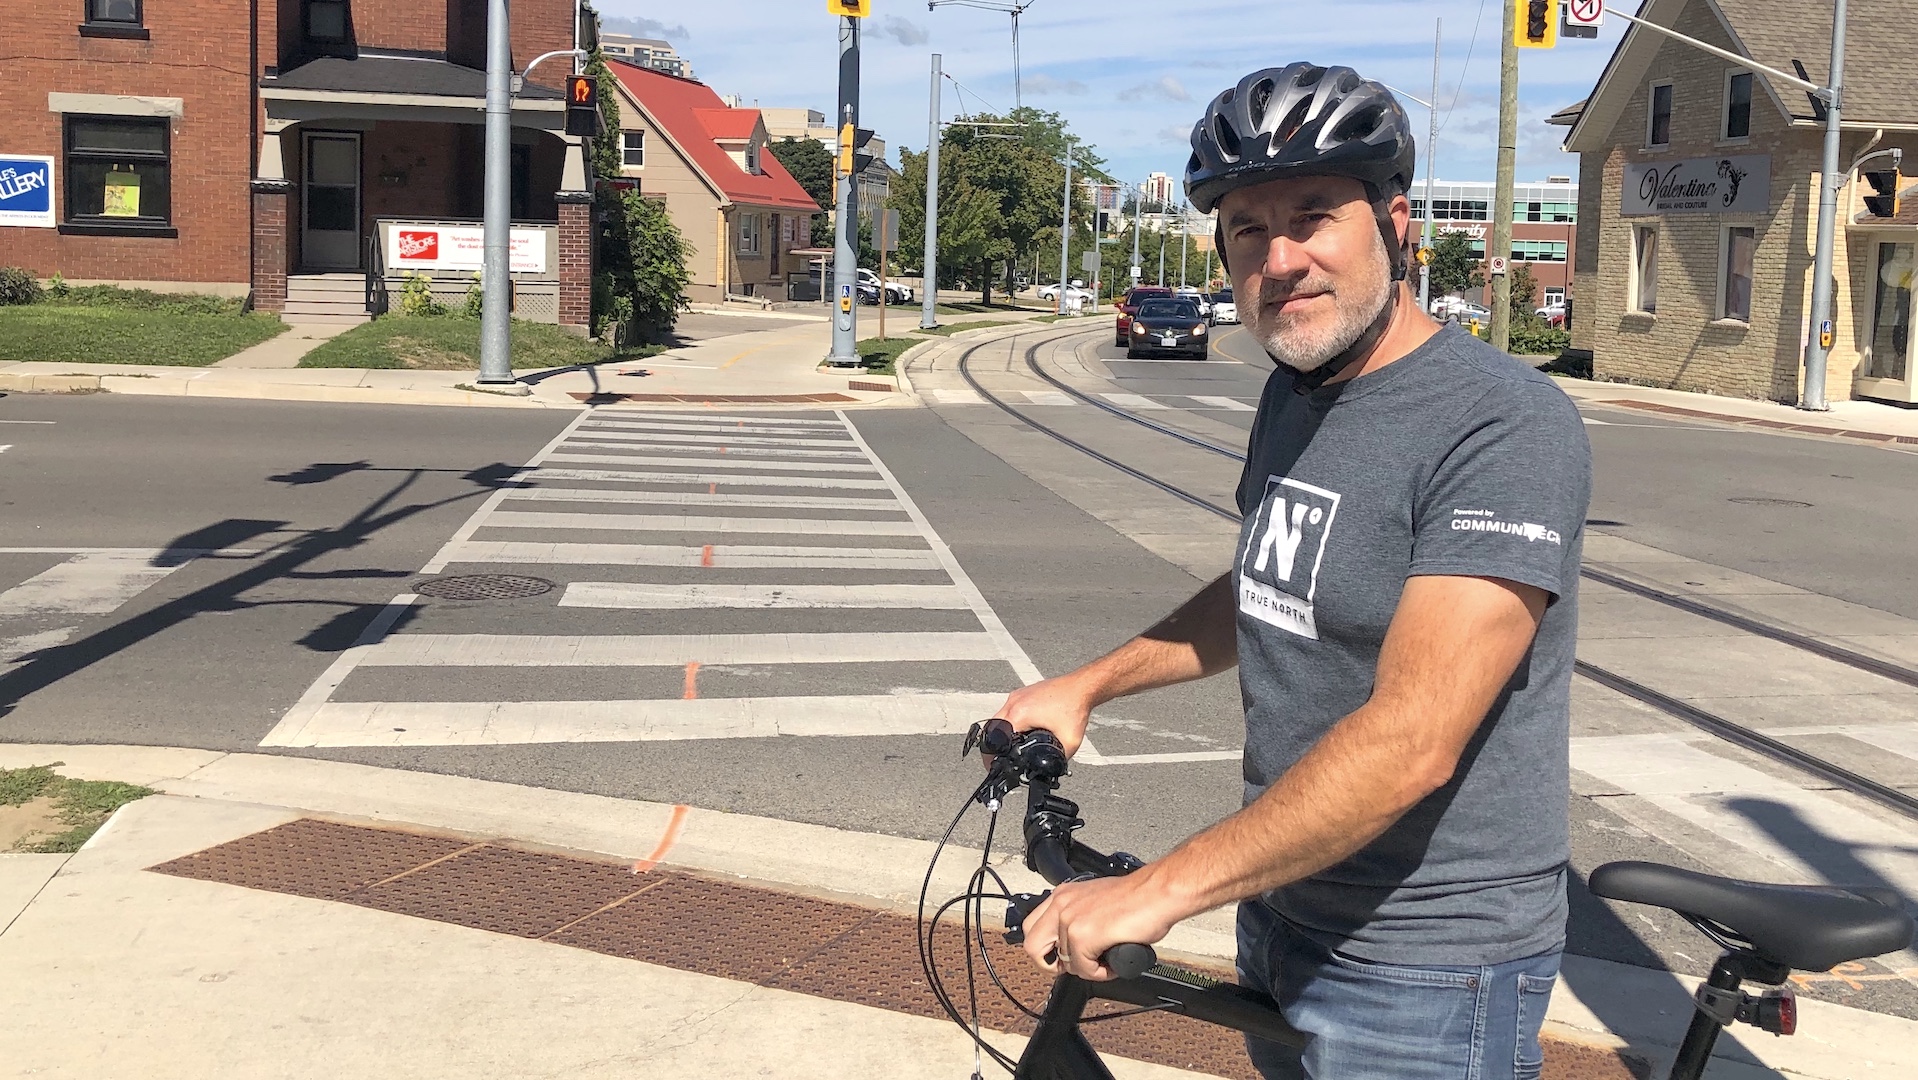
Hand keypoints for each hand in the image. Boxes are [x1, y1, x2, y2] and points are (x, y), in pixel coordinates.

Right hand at [992, 673, 1096, 757]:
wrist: (1082, 686)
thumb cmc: (1076, 707)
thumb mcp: (1069, 742)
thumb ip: (1059, 760)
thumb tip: (1049, 771)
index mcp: (1020, 714)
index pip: (995, 737)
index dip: (991, 755)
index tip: (993, 766)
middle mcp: (1014, 703)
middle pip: (992, 728)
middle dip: (993, 746)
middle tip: (998, 760)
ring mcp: (1017, 696)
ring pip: (999, 718)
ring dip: (1001, 733)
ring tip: (1009, 747)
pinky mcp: (1022, 694)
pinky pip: (1008, 710)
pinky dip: (1010, 723)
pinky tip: (1021, 731)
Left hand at [1019, 872, 1182, 981]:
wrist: (1158, 893)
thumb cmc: (1138, 897)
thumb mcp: (1094, 901)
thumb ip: (1079, 916)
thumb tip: (1074, 943)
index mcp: (1063, 895)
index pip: (1032, 926)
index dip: (1047, 948)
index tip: (1064, 955)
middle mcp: (1061, 905)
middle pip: (1032, 946)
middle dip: (1052, 964)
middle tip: (1077, 965)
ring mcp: (1071, 920)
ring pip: (1064, 963)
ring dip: (1087, 968)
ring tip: (1107, 960)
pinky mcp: (1084, 936)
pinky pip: (1083, 969)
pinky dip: (1100, 973)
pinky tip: (1114, 962)